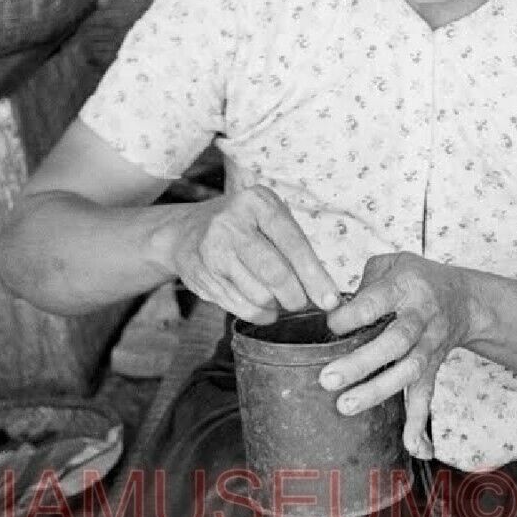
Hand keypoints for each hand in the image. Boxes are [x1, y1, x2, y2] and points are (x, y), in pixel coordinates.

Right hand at [159, 184, 338, 323]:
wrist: (185, 231)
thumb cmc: (242, 226)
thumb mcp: (267, 218)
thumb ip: (295, 246)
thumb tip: (325, 291)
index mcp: (256, 202)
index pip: (294, 244)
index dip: (315, 276)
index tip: (331, 300)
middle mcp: (231, 223)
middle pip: (276, 274)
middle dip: (296, 297)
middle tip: (302, 303)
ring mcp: (213, 250)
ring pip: (259, 296)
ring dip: (277, 306)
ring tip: (279, 300)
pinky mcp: (202, 276)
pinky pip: (241, 308)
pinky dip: (260, 314)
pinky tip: (263, 307)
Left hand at [321, 253, 476, 457]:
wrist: (463, 299)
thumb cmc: (415, 279)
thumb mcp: (391, 264)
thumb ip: (362, 283)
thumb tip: (331, 310)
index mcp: (405, 286)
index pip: (376, 301)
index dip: (351, 315)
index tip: (329, 326)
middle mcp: (420, 317)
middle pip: (394, 341)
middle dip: (361, 362)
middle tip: (327, 378)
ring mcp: (429, 345)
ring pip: (408, 371)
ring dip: (378, 390)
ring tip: (346, 406)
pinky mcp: (433, 368)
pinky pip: (427, 395)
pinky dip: (420, 422)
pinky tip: (414, 447)